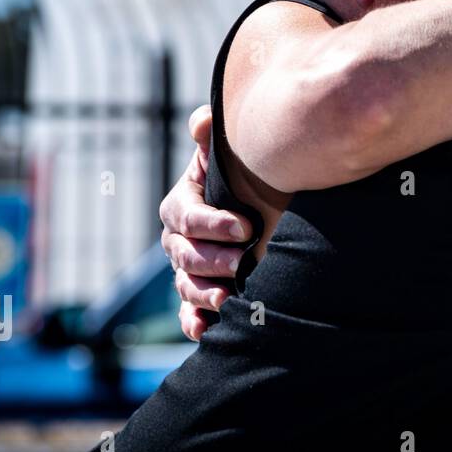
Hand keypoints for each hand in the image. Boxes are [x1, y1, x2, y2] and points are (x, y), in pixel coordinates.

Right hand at [159, 105, 252, 340]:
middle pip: (184, 255)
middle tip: (243, 262)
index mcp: (182, 204)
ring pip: (186, 285)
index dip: (211, 223)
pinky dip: (195, 323)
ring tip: (229, 298)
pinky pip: (190, 313)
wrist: (272, 203)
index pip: (185, 216)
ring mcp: (189, 270)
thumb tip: (201, 122)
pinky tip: (207, 330)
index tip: (246, 227)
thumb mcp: (232, 154)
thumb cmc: (249, 175)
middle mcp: (179, 239)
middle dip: (212, 259)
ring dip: (205, 293)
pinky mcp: (201, 294)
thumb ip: (215, 136)